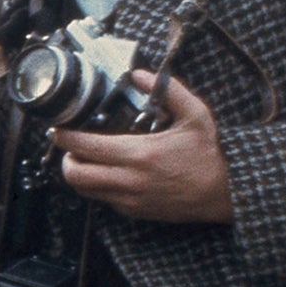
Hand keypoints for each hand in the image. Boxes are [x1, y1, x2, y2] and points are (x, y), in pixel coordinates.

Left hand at [55, 71, 234, 224]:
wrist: (228, 192)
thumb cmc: (211, 153)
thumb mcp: (196, 115)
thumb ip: (168, 91)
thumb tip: (140, 74)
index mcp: (140, 154)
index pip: (86, 147)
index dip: (64, 138)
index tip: (57, 130)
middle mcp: (130, 180)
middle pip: (75, 176)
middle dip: (65, 159)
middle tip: (70, 148)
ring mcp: (131, 199)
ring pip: (85, 191)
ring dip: (80, 175)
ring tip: (86, 160)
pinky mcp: (136, 212)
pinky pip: (105, 200)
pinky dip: (100, 187)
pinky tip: (111, 173)